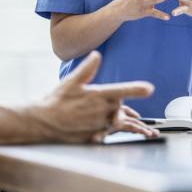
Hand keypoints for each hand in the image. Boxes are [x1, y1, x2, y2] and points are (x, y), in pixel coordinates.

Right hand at [30, 52, 158, 142]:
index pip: (122, 90)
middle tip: (106, 103)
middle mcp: (101, 112)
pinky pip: (109, 133)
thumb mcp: (71, 81)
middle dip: (118, 103)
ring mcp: (99, 126)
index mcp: (98, 96)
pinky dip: (111, 131)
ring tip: (127, 123)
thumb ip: (87, 68)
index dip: (137, 89)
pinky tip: (103, 130)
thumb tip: (97, 54)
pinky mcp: (95, 137)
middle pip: (120, 105)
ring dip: (121, 120)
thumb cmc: (56, 100)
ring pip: (118, 121)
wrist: (41, 123)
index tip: (150, 89)